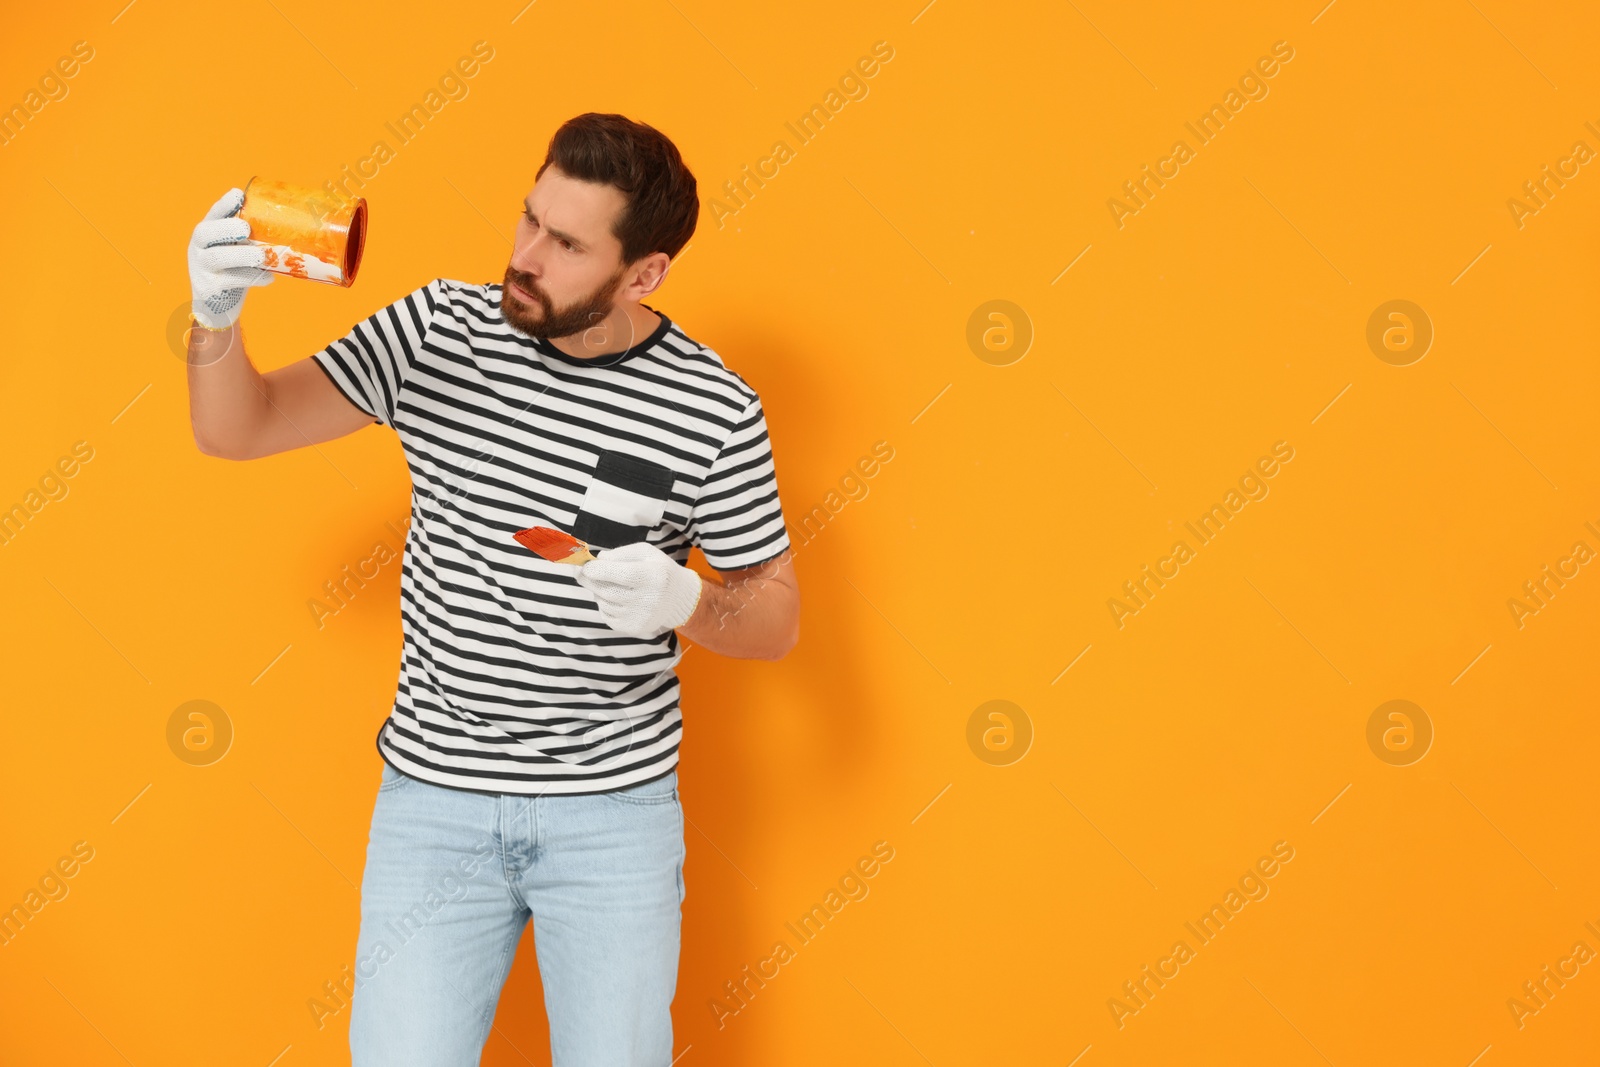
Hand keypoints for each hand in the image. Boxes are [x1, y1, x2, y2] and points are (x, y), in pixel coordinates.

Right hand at [188, 188, 273, 329]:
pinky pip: (233, 281)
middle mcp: (198, 248)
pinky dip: (254, 278)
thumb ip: (247, 237)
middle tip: (245, 227)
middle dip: (226, 228)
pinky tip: (269, 278)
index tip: (238, 194)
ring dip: (242, 255)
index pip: (212, 214)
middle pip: (206, 233)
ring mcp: (202, 268)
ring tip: (263, 255)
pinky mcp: (210, 289)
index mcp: (206, 233)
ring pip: (218, 257)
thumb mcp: (234, 249)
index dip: (224, 204)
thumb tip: (284, 223)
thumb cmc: (232, 271)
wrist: (216, 307)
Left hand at [575, 542, 702, 638]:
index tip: (583, 565)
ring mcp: (641, 617)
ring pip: (604, 602)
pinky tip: (617, 598)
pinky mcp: (634, 628)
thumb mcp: (645, 553)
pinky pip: (606, 615)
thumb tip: (596, 561)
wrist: (678, 598)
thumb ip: (620, 553)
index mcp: (653, 576)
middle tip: (581, 571)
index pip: (619, 574)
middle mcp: (648, 599)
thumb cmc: (658, 570)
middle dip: (589, 580)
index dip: (596, 570)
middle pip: (606, 590)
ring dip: (599, 592)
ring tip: (611, 584)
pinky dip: (605, 605)